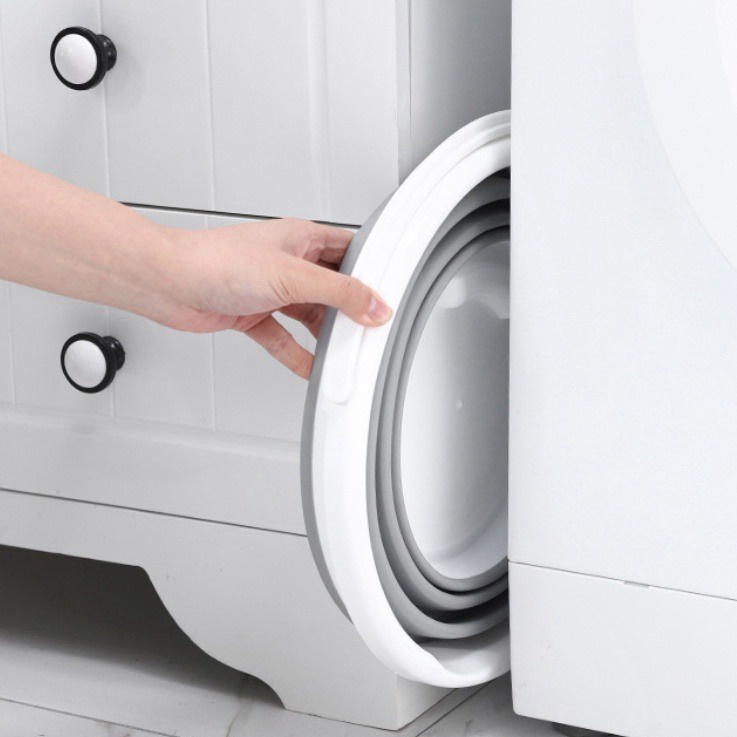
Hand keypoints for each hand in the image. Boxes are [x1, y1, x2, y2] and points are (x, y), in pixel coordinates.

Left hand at [148, 218, 392, 377]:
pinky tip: (310, 367)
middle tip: (368, 330)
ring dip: (324, 335)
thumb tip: (374, 306)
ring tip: (344, 352)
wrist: (169, 284)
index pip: (348, 251)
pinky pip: (284, 337)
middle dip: (349, 309)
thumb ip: (338, 293)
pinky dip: (297, 353)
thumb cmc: (216, 261)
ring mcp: (271, 290)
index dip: (370, 271)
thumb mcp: (292, 276)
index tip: (387, 295)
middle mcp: (287, 262)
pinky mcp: (254, 314)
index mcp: (301, 238)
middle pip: (331, 288)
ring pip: (310, 315)